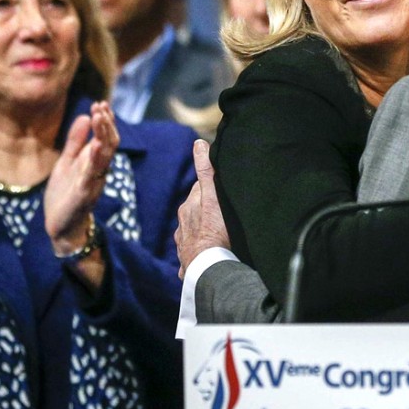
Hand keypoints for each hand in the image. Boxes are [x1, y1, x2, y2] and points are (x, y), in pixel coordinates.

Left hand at [44, 102, 118, 252]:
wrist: (61, 226)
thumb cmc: (65, 195)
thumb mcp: (67, 162)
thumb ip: (75, 142)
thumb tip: (85, 117)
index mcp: (94, 162)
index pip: (105, 137)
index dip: (105, 121)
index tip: (100, 103)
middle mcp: (98, 170)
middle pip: (109, 143)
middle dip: (106, 124)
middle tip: (101, 106)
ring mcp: (93, 182)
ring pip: (105, 156)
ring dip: (103, 136)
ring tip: (99, 118)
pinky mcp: (84, 194)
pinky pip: (93, 175)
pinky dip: (95, 160)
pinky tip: (95, 146)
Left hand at [175, 140, 230, 278]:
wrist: (208, 266)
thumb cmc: (215, 231)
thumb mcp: (212, 196)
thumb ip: (205, 171)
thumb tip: (198, 143)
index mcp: (190, 206)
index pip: (200, 189)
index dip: (211, 187)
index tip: (222, 188)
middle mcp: (183, 223)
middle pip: (196, 209)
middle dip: (207, 209)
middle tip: (224, 212)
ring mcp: (184, 243)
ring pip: (194, 232)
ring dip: (204, 231)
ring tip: (220, 236)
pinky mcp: (186, 261)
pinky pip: (194, 254)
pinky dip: (199, 253)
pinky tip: (208, 256)